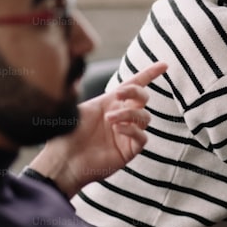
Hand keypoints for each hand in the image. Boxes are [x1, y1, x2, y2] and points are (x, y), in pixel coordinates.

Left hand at [27, 62, 167, 196]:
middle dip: (135, 92)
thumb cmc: (66, 136)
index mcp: (110, 103)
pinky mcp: (129, 150)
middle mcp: (122, 116)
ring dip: (129, 113)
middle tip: (118, 95)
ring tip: (109, 119)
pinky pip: (142, 136)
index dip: (149, 74)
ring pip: (144, 117)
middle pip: (143, 97)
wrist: (63, 161)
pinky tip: (117, 129)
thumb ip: (92, 95)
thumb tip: (90, 81)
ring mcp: (127, 134)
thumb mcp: (78, 109)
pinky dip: (132, 129)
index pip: (134, 85)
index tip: (164, 65)